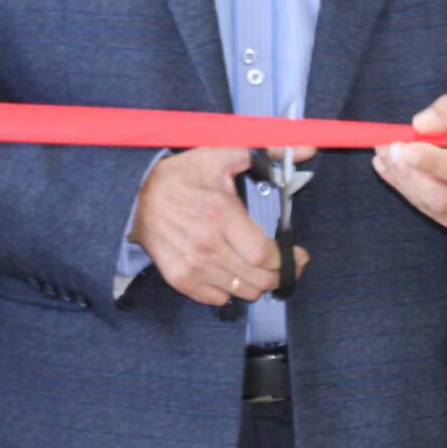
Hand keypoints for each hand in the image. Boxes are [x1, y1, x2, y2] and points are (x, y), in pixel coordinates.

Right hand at [128, 147, 298, 307]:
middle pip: (258, 280)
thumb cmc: (185, 174)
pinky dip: (230, 290)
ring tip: (259, 268)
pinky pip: (217, 299)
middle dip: (280, 275)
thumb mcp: (224, 152)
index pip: (264, 255)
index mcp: (221, 215)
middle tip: (286, 264)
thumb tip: (309, 148)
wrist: (137, 195)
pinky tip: (232, 272)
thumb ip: (270, 151)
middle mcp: (207, 245)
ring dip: (257, 283)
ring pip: (241, 292)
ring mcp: (192, 266)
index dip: (288, 260)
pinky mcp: (179, 279)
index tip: (299, 255)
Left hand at [374, 95, 446, 234]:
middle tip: (389, 148)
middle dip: (410, 173)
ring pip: (434, 207)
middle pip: (446, 197)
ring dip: (403, 180)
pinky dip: (405, 190)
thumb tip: (420, 123)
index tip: (405, 146)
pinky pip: (430, 213)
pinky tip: (391, 169)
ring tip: (385, 154)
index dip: (433, 161)